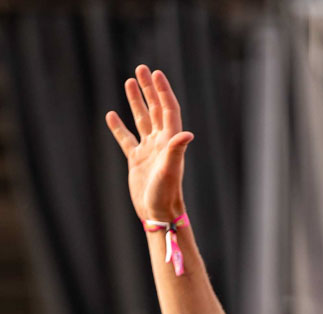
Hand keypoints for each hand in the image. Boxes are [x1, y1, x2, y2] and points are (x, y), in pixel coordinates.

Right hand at [105, 65, 191, 220]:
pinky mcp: (136, 160)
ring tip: (129, 82)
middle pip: (155, 109)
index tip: (156, 72)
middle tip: (141, 68)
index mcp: (171, 141)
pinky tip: (111, 115)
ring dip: (135, 101)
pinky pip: (127, 139)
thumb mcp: (169, 170)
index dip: (163, 91)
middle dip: (149, 89)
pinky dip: (119, 127)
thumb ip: (175, 150)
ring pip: (141, 119)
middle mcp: (161, 143)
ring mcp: (148, 150)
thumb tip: (187, 134)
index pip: (168, 109)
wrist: (158, 213)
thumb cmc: (166, 193)